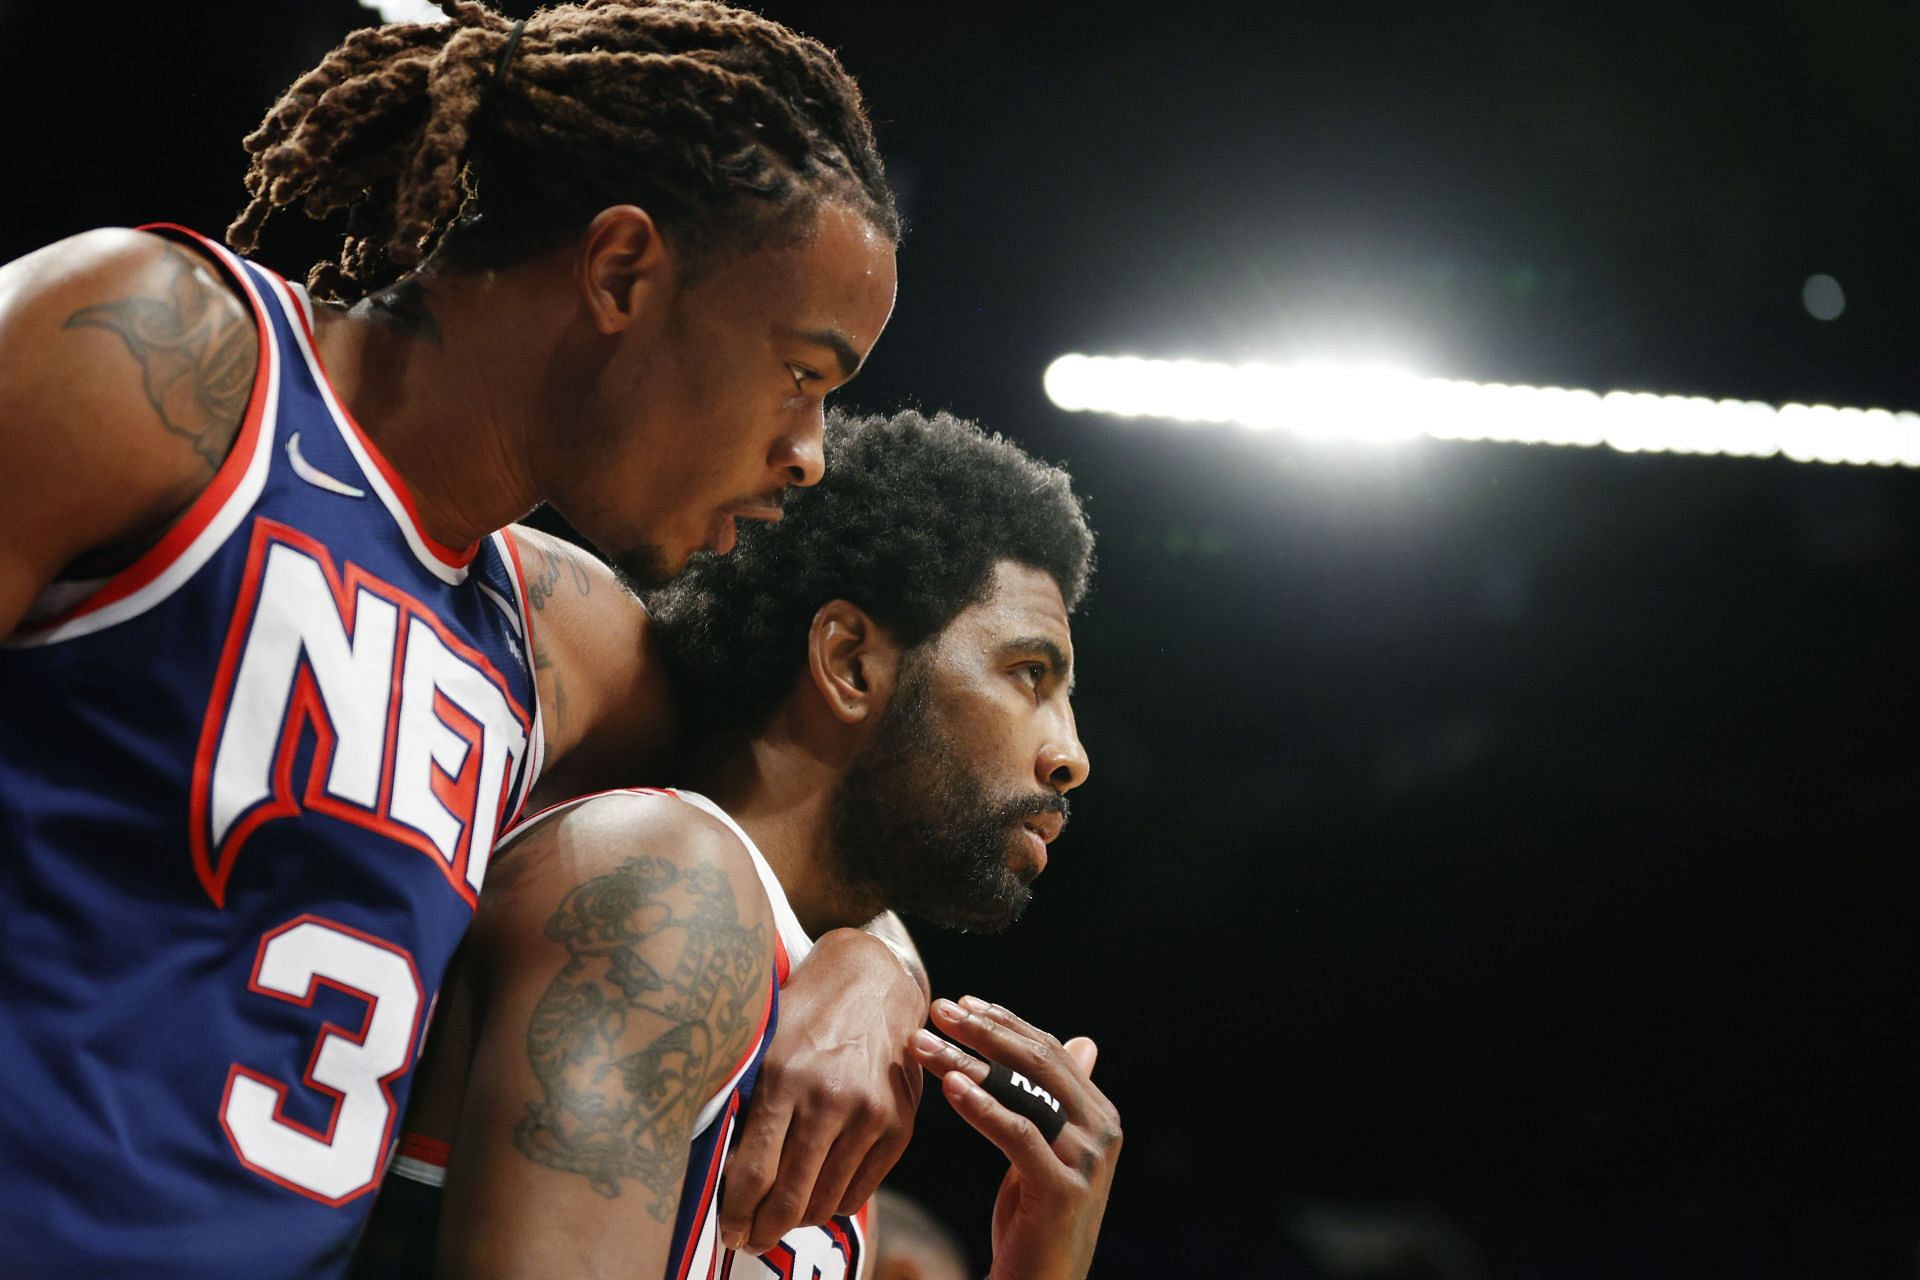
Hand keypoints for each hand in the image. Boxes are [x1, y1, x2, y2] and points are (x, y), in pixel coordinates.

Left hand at [720, 928, 927, 1252]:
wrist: (873, 983)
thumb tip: (719, 1175)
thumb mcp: (763, 1046)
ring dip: (799, 1219)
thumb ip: (745, 1105)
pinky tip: (817, 1192)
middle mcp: (830, 1099)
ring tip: (783, 1216)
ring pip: (824, 1201)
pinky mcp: (899, 1126)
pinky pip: (858, 1192)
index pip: (752, 1172)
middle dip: (763, 1230)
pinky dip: (833, 1202)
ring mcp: (870, 1115)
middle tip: (751, 1238)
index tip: (728, 1231)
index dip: (735, 1214)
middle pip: (789, 1198)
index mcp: (784, 1078)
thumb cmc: (805, 1015)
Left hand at [912, 996, 1121, 1279]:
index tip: (961, 1002)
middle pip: (1036, 1063)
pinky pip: (1017, 1135)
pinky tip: (948, 1088)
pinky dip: (981, 1108)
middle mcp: (1102, 1131)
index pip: (1048, 1052)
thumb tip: (1083, 1040)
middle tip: (938, 1010)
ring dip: (966, 1063)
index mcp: (1099, 1113)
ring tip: (924, 1044)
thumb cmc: (1037, 1220)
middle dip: (983, 1032)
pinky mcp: (1062, 1190)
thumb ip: (1059, 1097)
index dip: (1004, 1023)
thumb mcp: (1049, 1151)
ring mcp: (1086, 1161)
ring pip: (1020, 1093)